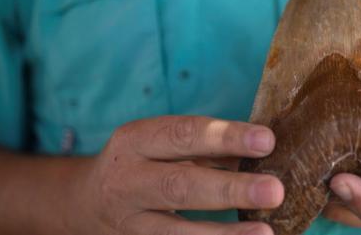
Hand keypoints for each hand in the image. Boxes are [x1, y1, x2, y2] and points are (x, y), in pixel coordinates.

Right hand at [65, 116, 284, 234]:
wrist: (86, 200)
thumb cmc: (144, 163)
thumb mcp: (163, 145)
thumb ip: (207, 147)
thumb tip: (263, 152)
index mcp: (136, 140)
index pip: (184, 135)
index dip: (226, 137)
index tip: (266, 140)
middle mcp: (128, 180)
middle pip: (180, 185)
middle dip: (230, 188)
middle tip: (274, 189)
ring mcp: (129, 220)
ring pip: (176, 231)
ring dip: (224, 234)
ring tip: (264, 232)